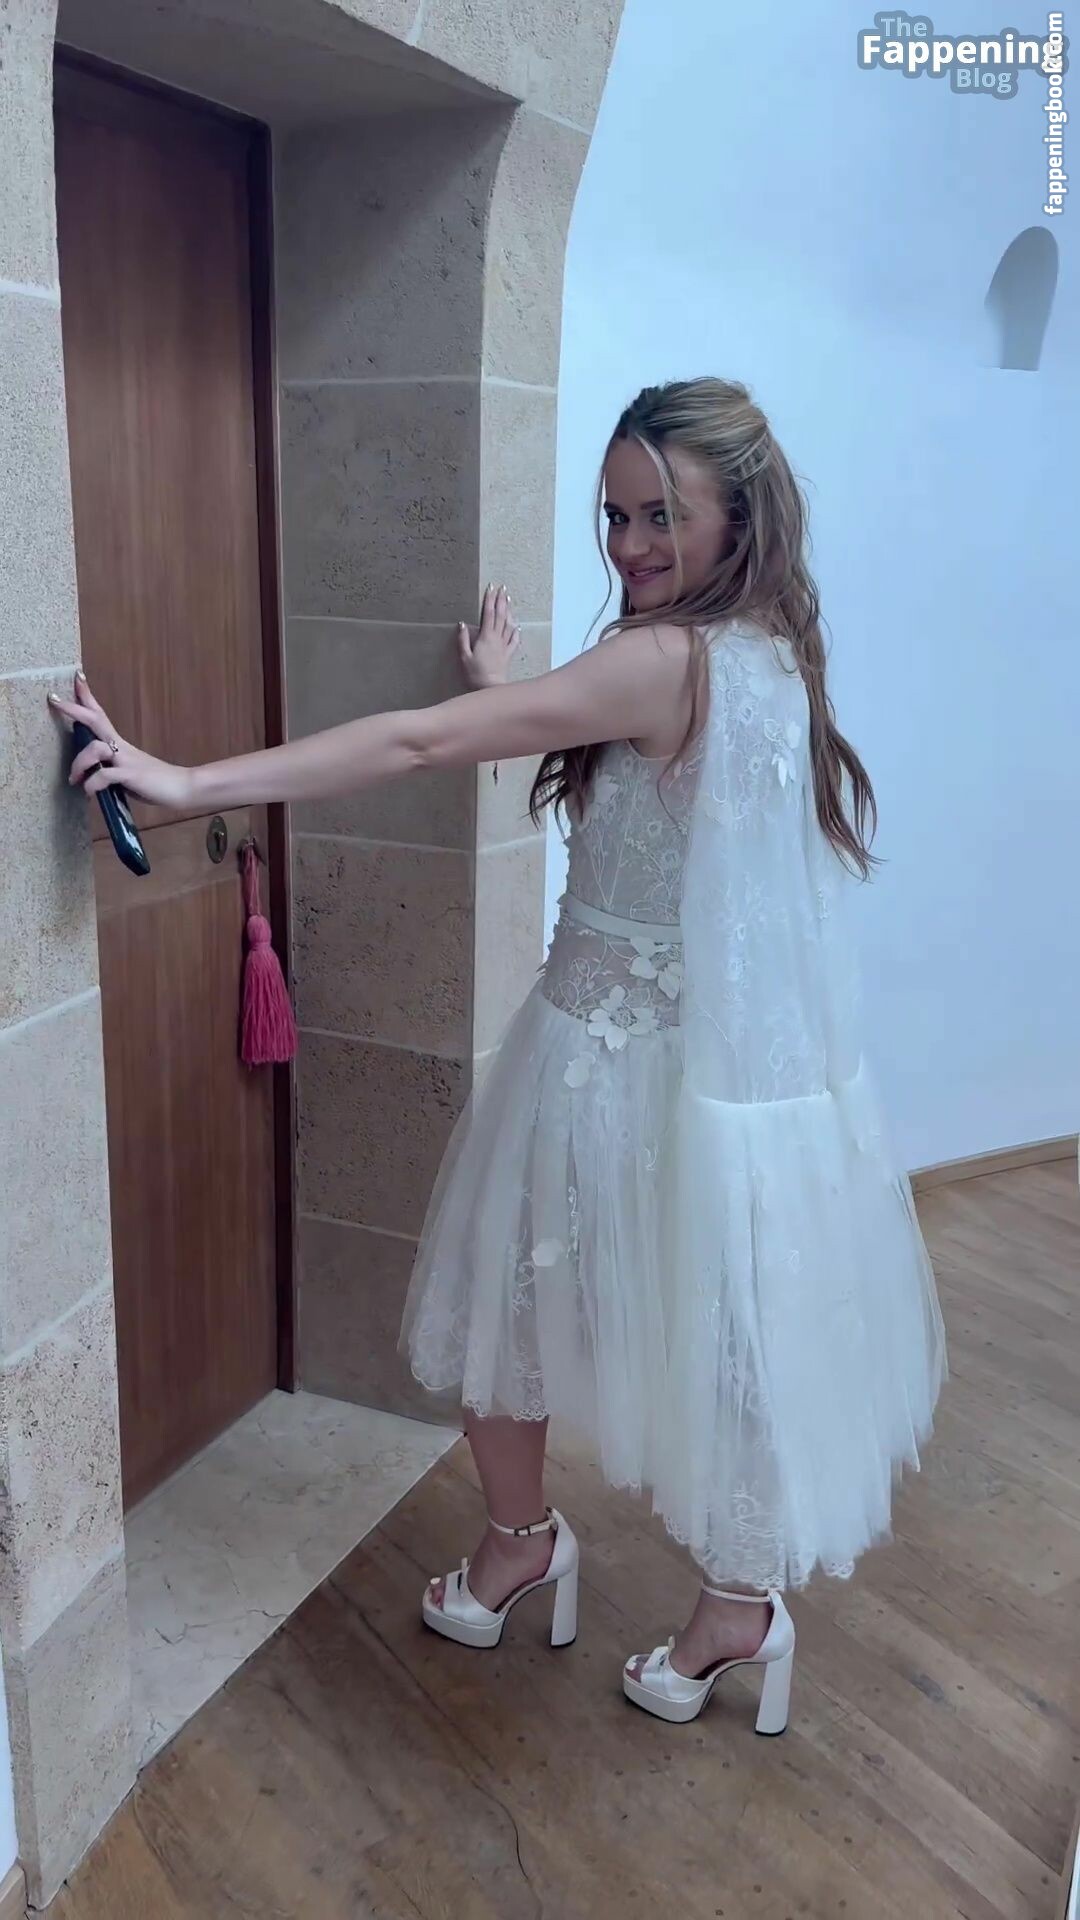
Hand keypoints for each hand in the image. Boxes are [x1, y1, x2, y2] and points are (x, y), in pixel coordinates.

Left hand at [49, 671, 194, 811]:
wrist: (182, 788)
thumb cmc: (156, 782)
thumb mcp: (128, 773)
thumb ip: (111, 770)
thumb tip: (92, 777)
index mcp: (120, 745)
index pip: (100, 715)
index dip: (87, 697)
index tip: (77, 678)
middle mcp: (121, 747)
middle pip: (95, 720)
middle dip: (74, 708)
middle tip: (53, 698)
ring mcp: (126, 760)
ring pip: (94, 748)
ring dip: (79, 763)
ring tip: (74, 780)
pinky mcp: (131, 775)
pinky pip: (104, 775)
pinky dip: (92, 785)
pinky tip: (90, 793)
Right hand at [458, 584, 520, 690]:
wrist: (491, 687)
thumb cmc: (476, 673)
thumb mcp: (464, 656)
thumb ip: (463, 639)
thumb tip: (462, 624)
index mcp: (486, 637)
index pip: (489, 614)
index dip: (489, 600)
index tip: (491, 588)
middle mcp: (497, 638)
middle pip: (501, 615)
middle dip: (501, 600)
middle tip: (502, 588)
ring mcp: (504, 646)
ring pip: (508, 624)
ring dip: (509, 611)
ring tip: (509, 599)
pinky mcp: (508, 654)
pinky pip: (514, 640)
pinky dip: (516, 632)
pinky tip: (517, 626)